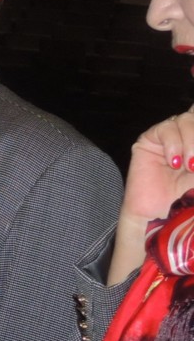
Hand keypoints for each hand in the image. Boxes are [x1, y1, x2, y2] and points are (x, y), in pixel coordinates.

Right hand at [113, 110, 193, 281]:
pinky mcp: (150, 140)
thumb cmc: (187, 203)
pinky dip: (174, 143)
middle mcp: (190, 138)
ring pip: (187, 120)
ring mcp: (171, 137)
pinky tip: (173, 163)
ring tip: (190, 166)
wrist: (159, 220)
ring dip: (192, 142)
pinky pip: (166, 128)